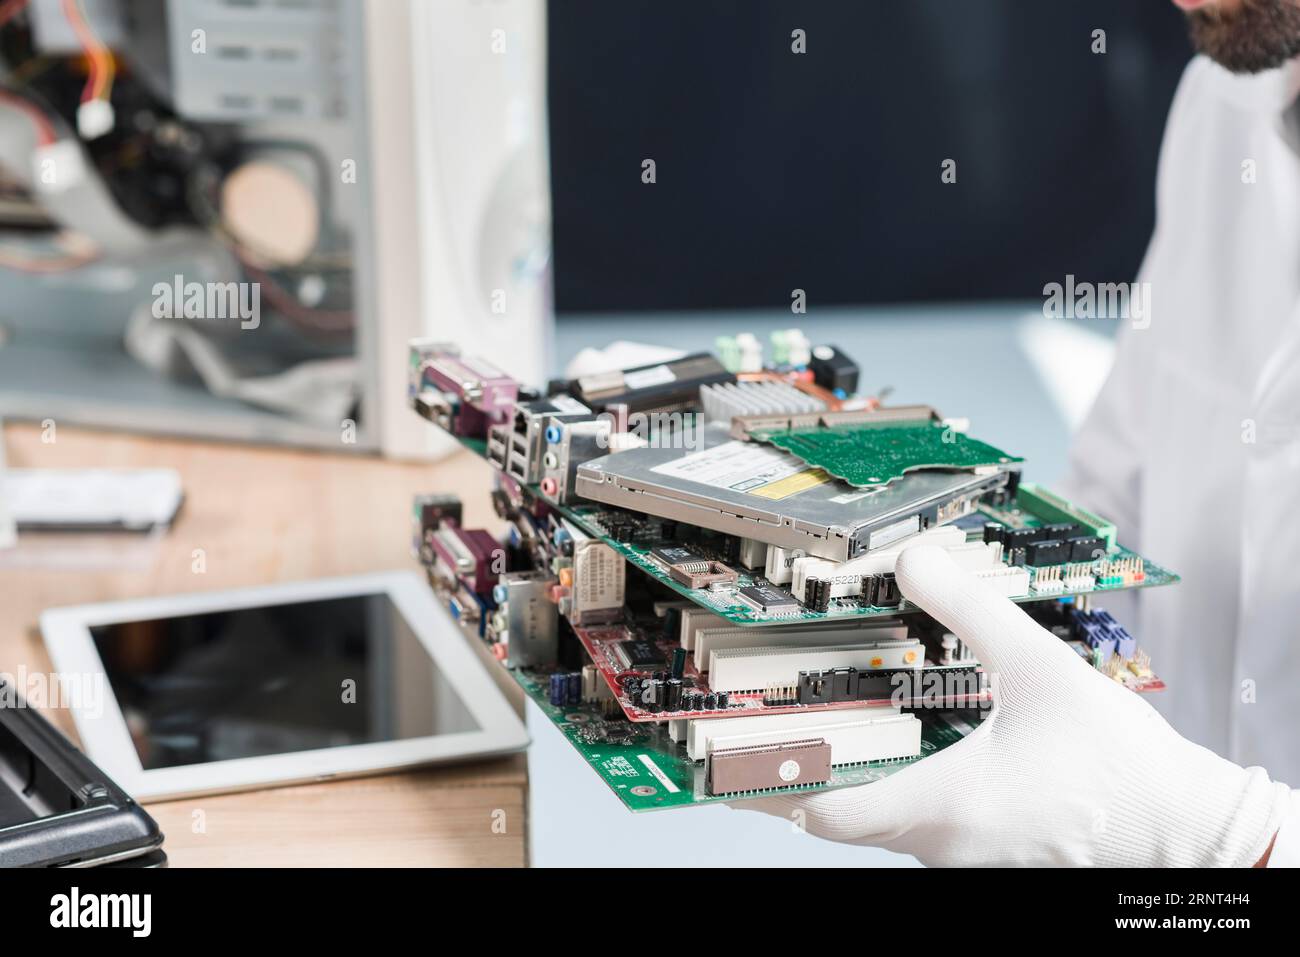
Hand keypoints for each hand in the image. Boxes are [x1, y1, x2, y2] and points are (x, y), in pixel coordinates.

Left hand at [733, 545, 1289, 865]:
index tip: (728, 763)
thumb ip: (970, 608)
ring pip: (883, 827)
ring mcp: (967, 861)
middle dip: (801, 781)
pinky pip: (923, 832)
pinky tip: (908, 760)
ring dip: (852, 785)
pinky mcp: (990, 859)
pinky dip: (898, 797)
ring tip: (825, 737)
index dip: (769, 787)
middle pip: (843, 820)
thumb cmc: (1121, 769)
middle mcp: (944, 844)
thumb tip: (917, 558)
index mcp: (944, 804)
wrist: (1187, 833)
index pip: (825, 811)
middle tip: (765, 738)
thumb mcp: (1041, 668)